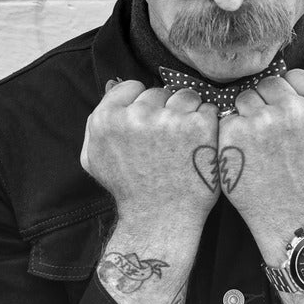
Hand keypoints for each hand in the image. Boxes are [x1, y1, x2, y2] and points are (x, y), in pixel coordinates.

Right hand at [81, 80, 219, 229]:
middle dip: (166, 110)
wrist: (160, 218)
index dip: (142, 104)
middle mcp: (138, 115)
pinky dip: (208, 124)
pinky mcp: (199, 126)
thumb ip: (97, 120)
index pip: (133, 87)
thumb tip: (114, 85)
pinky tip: (200, 145)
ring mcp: (170, 119)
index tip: (148, 123)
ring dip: (189, 113)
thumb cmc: (129, 189)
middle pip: (160, 92)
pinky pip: (209, 109)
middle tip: (167, 139)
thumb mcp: (95, 157)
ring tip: (185, 141)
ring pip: (186, 96)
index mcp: (108, 118)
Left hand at [217, 70, 303, 257]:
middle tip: (270, 129)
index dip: (287, 92)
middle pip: (268, 83)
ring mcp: (262, 120)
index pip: (293, 76)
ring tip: (257, 141)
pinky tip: (244, 150)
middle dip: (266, 102)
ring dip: (247, 114)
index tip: (285, 110)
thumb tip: (292, 79)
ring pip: (245, 97)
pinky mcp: (235, 133)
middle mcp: (293, 109)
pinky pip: (229, 117)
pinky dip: (232, 132)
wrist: (290, 211)